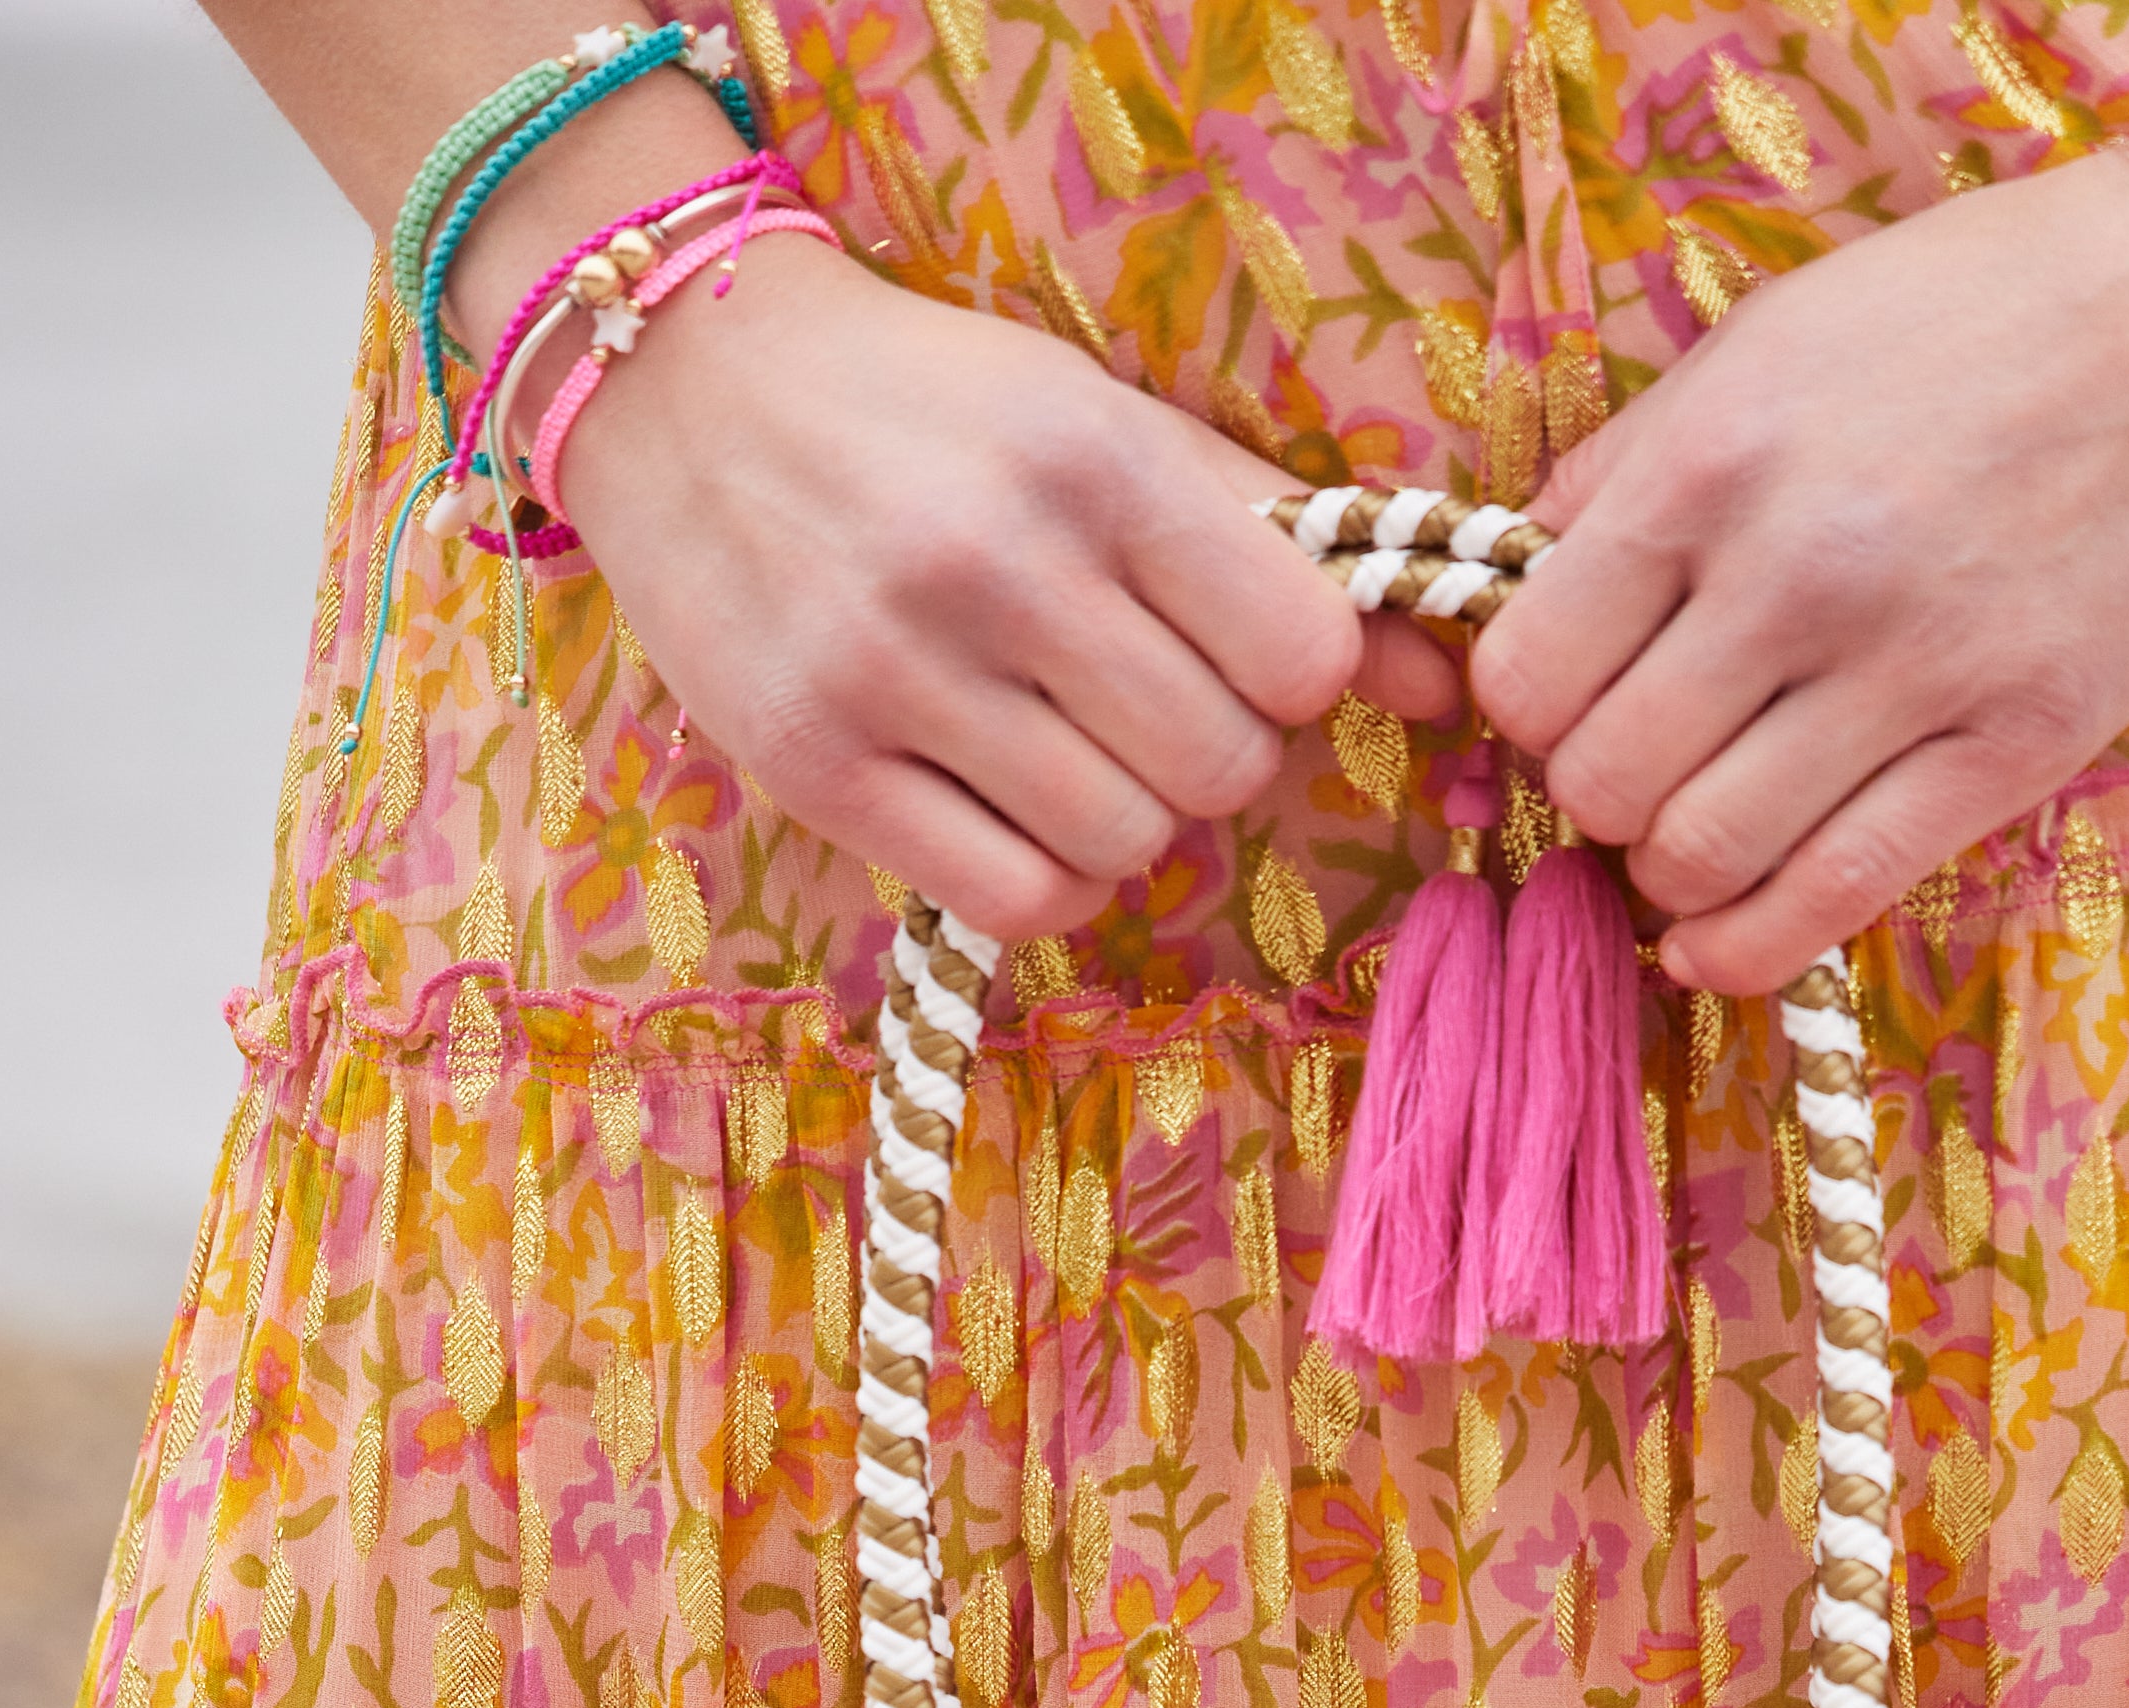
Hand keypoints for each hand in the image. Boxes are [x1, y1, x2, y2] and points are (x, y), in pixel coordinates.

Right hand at [550, 243, 1459, 938]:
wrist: (688, 384)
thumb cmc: (933, 412)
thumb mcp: (1106, 426)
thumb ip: (1272, 546)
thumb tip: (1440, 674)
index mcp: (1095, 460)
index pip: (1301, 655)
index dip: (1291, 679)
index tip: (1238, 654)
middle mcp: (998, 566)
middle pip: (1222, 770)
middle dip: (1210, 754)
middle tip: (1146, 707)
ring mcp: (897, 674)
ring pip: (1126, 847)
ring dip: (1125, 820)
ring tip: (1067, 747)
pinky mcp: (819, 766)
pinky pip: (1018, 902)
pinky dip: (1048, 881)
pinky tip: (1016, 813)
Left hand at [1471, 150, 2128, 997]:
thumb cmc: (1967, 316)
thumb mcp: (1767, 341)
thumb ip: (1633, 467)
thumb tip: (1524, 583)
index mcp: (1712, 463)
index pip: (1529, 671)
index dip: (1529, 711)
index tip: (1571, 701)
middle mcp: (1795, 574)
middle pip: (1604, 783)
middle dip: (1596, 798)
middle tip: (1643, 768)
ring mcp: (1908, 672)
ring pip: (1701, 859)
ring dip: (1671, 875)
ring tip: (1698, 832)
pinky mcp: (2007, 748)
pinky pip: (1830, 899)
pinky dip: (1745, 948)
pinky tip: (1720, 936)